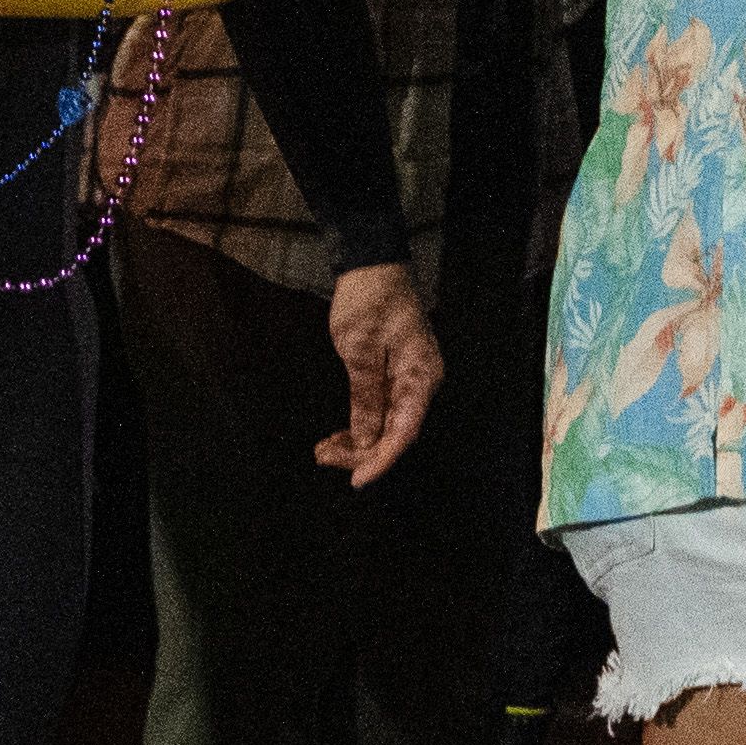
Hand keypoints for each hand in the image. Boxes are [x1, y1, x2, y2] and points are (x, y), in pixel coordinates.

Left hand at [318, 262, 440, 485]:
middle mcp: (422, 382)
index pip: (404, 433)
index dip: (380, 461)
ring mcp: (412, 378)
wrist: (373, 263)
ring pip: (388, 425)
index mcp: (420, 376)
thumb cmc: (368, 300)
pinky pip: (384, 410)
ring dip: (358, 443)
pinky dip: (361, 425)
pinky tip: (338, 435)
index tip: (355, 481)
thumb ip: (365, 397)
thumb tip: (367, 440)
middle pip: (396, 433)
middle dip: (361, 453)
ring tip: (323, 450)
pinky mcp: (399, 375)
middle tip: (323, 457)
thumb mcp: (359, 349)